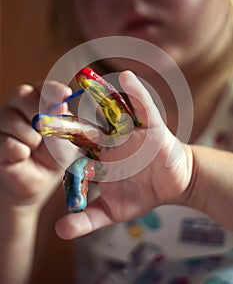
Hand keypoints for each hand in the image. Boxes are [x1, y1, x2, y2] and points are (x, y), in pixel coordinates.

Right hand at [0, 81, 72, 213]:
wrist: (40, 179)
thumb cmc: (55, 155)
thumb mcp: (66, 139)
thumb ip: (63, 124)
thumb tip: (60, 107)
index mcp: (41, 99)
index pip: (43, 87)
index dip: (53, 90)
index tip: (66, 94)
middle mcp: (20, 104)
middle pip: (23, 95)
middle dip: (38, 114)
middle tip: (46, 131)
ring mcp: (4, 121)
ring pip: (12, 120)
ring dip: (31, 138)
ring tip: (35, 148)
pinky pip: (5, 141)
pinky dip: (19, 151)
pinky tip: (24, 156)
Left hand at [55, 71, 193, 238]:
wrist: (174, 184)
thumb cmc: (142, 194)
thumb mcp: (112, 210)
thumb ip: (86, 220)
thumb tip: (58, 232)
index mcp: (97, 160)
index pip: (74, 154)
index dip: (57, 150)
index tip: (37, 142)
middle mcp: (108, 143)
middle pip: (85, 131)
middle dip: (68, 124)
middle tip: (48, 112)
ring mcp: (127, 132)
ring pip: (110, 113)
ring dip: (98, 97)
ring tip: (84, 80)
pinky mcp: (149, 125)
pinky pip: (142, 107)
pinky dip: (136, 92)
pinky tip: (125, 77)